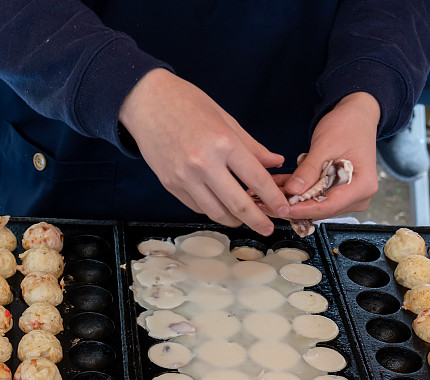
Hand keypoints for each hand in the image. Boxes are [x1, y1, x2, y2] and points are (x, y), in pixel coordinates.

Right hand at [119, 69, 288, 235]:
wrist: (146, 101)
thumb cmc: (187, 103)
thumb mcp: (225, 119)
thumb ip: (251, 146)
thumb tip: (275, 163)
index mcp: (223, 143)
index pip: (257, 180)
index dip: (274, 199)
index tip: (284, 209)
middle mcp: (203, 164)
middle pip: (238, 205)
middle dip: (257, 221)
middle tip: (268, 227)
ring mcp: (185, 177)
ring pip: (216, 213)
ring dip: (234, 220)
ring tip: (245, 218)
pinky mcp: (170, 185)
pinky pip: (197, 207)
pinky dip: (212, 210)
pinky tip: (221, 205)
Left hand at [278, 92, 380, 219]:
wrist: (357, 117)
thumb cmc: (347, 126)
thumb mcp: (325, 146)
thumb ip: (309, 170)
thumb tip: (293, 190)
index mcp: (362, 185)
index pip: (329, 206)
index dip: (303, 209)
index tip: (282, 208)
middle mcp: (358, 196)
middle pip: (321, 209)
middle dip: (293, 206)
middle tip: (265, 202)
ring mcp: (349, 197)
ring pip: (315, 205)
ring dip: (291, 199)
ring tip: (266, 193)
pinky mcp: (338, 193)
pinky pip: (315, 197)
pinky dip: (297, 192)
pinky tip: (278, 186)